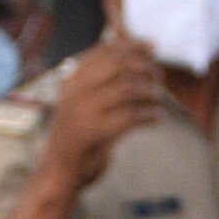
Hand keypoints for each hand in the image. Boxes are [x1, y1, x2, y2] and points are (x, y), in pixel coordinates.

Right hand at [39, 35, 169, 195]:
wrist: (59, 172)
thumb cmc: (78, 138)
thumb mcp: (83, 104)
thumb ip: (101, 82)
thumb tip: (137, 54)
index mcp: (72, 82)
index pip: (103, 51)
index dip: (132, 45)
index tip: (152, 46)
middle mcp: (75, 92)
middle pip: (117, 65)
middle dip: (143, 66)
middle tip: (159, 76)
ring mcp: (82, 112)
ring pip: (126, 88)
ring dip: (149, 92)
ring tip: (158, 100)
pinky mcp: (94, 133)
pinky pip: (130, 116)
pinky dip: (149, 115)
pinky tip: (157, 117)